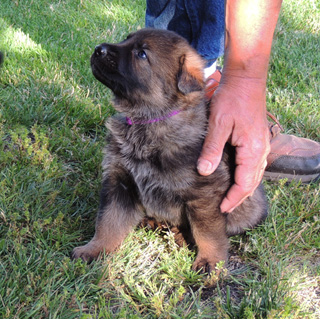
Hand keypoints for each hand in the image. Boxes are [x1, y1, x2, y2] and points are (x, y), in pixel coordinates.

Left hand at [197, 74, 269, 211]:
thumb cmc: (232, 99)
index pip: (244, 184)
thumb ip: (212, 149)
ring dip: (243, 188)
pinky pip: (253, 164)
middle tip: (225, 208)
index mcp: (252, 150)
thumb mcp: (219, 124)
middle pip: (252, 182)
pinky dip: (245, 176)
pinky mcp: (256, 139)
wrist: (246, 79)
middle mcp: (260, 150)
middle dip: (239, 197)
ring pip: (254, 174)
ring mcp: (261, 144)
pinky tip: (236, 178)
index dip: (233, 198)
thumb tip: (204, 171)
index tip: (221, 209)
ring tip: (230, 198)